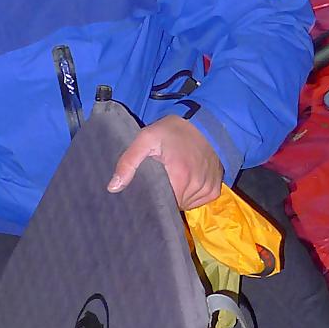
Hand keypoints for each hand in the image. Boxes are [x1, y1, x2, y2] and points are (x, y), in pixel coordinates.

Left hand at [107, 115, 223, 210]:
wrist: (204, 123)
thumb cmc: (172, 131)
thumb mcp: (145, 139)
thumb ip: (128, 162)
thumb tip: (113, 187)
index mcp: (179, 176)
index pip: (162, 203)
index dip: (154, 197)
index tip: (151, 185)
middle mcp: (196, 185)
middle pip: (175, 204)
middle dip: (166, 195)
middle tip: (162, 177)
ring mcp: (208, 188)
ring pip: (186, 204)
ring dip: (179, 195)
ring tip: (175, 176)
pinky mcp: (215, 189)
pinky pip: (199, 201)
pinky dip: (192, 194)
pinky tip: (187, 179)